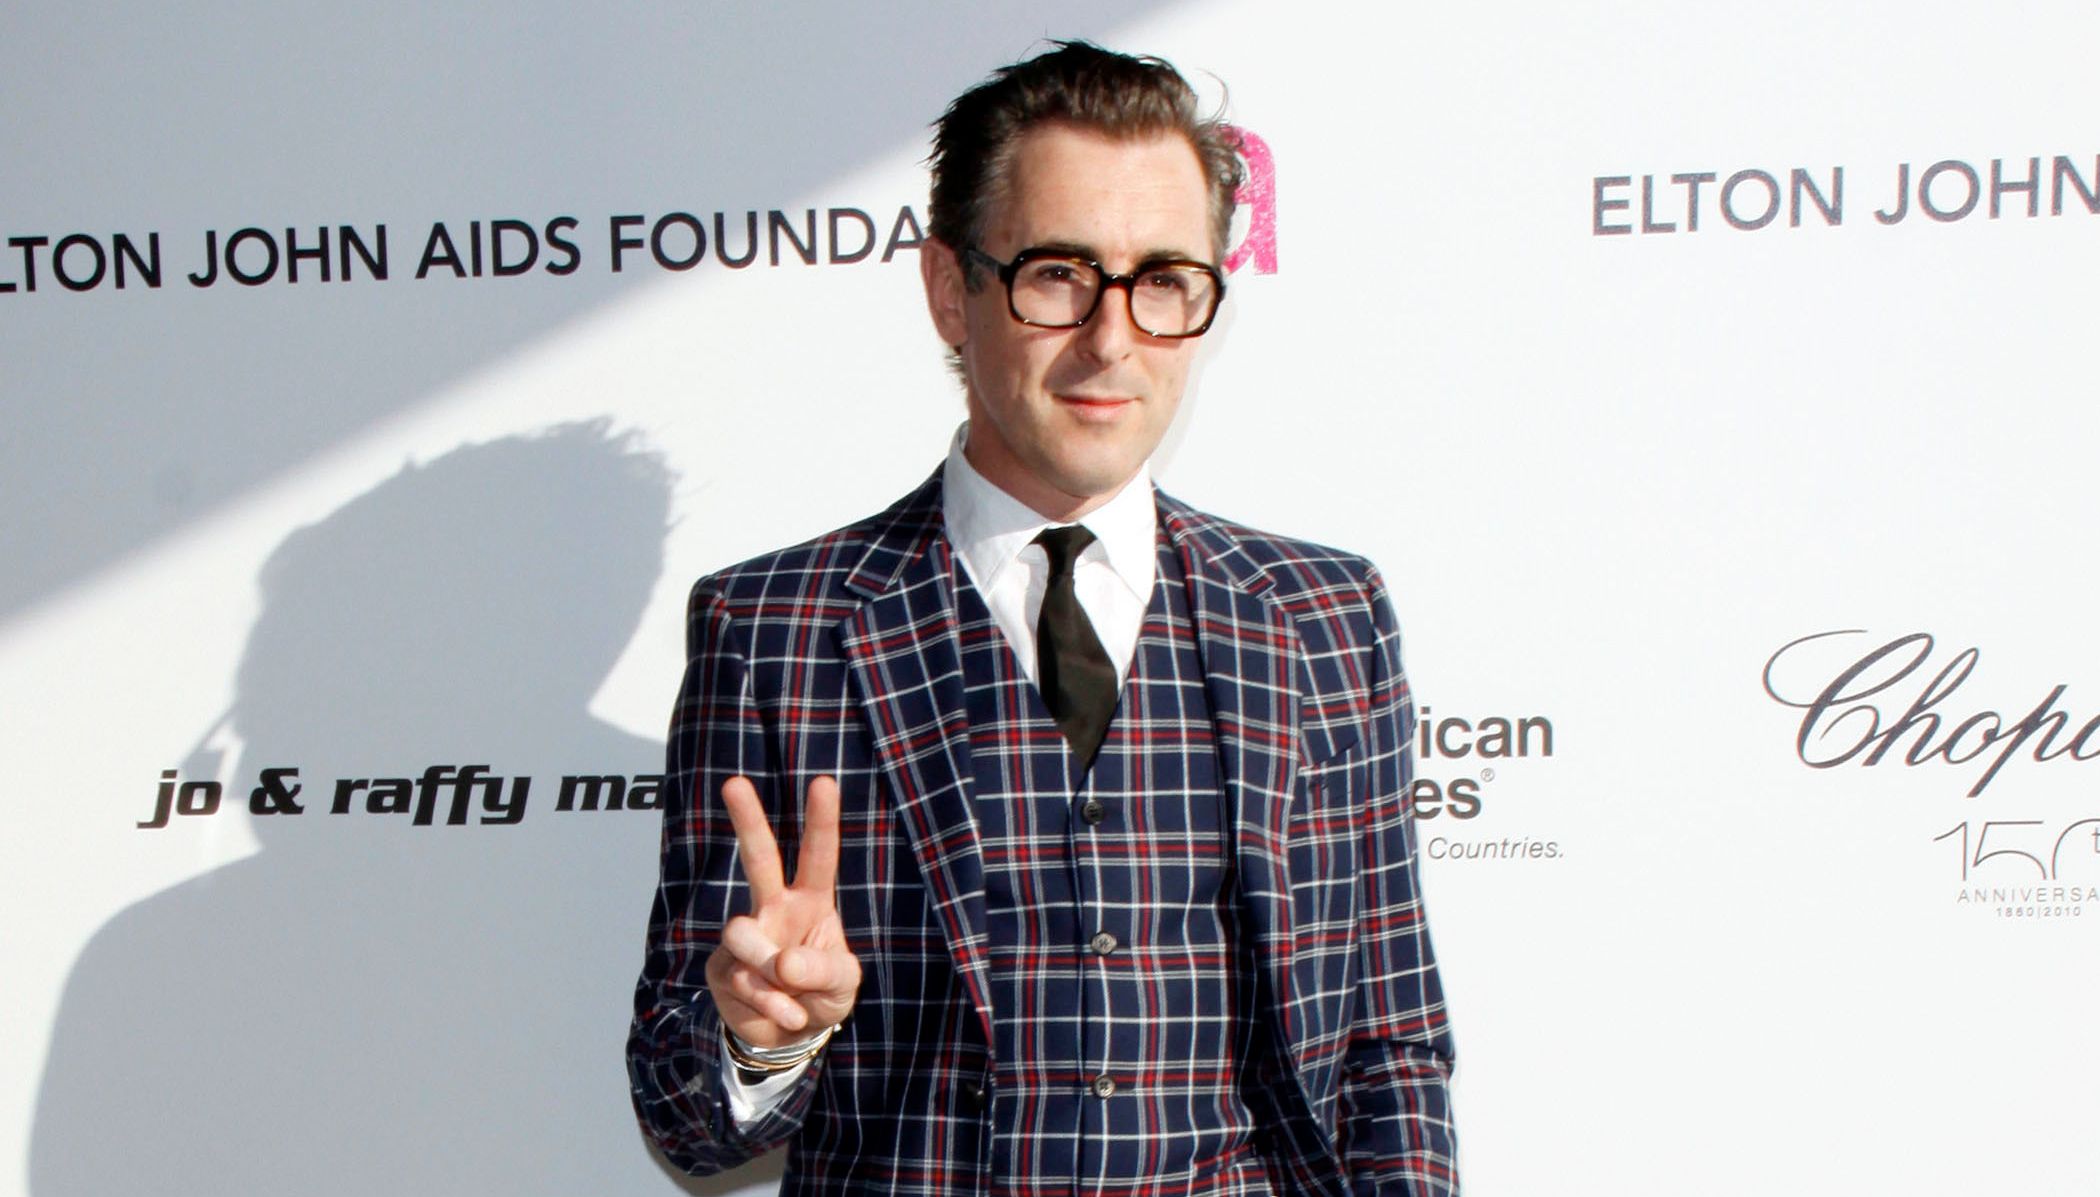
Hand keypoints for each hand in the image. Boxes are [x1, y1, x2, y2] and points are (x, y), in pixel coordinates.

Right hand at [704, 774, 861, 1049]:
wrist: (790, 1036)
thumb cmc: (823, 994)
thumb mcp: (842, 983)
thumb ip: (822, 969)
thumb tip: (784, 963)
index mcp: (811, 901)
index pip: (817, 856)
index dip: (821, 821)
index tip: (823, 783)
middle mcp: (774, 909)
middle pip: (758, 858)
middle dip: (747, 821)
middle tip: (734, 782)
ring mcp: (746, 936)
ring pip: (743, 933)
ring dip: (770, 971)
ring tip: (794, 999)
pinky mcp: (722, 968)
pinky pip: (742, 979)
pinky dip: (769, 1003)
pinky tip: (786, 1013)